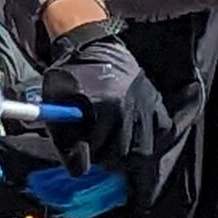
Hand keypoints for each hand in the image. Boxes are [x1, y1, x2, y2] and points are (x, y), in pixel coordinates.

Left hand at [41, 19, 174, 171]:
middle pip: (122, 155)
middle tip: (95, 150)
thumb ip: (64, 138)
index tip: (79, 149)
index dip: (84, 154)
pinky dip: (149, 140)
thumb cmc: (71, 75)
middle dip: (105, 157)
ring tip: (113, 147)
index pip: (97, 150)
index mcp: (105, 105)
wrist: (93, 46)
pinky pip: (160, 133)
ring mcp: (147, 104)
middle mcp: (131, 106)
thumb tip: (78, 171)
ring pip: (143, 150)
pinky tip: (132, 137)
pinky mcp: (157, 102)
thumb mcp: (56, 102)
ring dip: (127, 155)